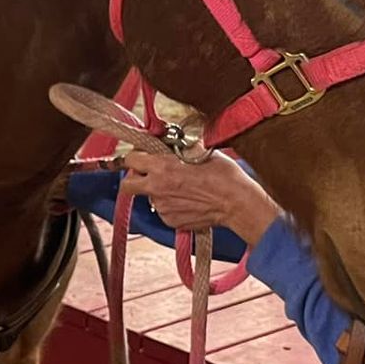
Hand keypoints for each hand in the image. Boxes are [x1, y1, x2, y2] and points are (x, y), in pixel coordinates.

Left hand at [120, 150, 283, 245]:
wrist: (236, 202)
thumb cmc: (222, 174)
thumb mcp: (198, 149)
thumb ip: (176, 147)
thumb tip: (165, 141)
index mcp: (161, 166)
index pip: (130, 159)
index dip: (135, 157)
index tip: (142, 157)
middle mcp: (157, 188)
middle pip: (127, 185)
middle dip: (134, 178)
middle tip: (148, 175)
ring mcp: (162, 207)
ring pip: (149, 197)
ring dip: (158, 191)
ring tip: (181, 188)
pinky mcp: (171, 221)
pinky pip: (163, 211)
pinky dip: (171, 205)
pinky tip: (188, 200)